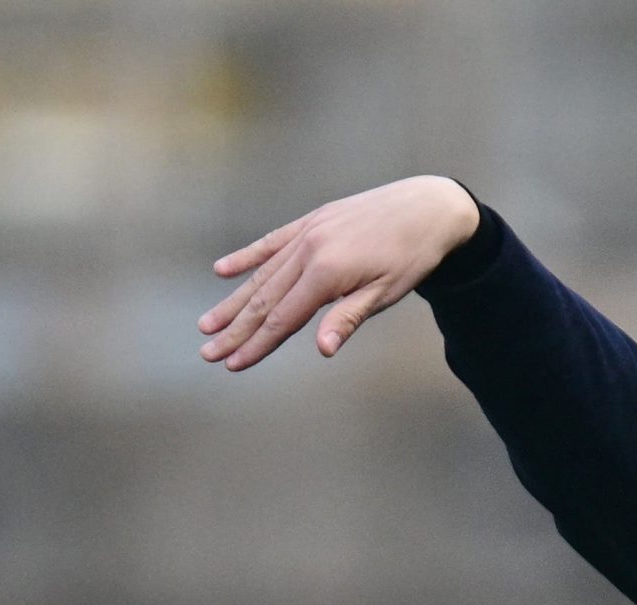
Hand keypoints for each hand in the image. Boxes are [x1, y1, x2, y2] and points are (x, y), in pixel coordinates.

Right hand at [198, 175, 482, 370]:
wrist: (428, 206)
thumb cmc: (412, 256)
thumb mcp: (386, 293)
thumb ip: (348, 319)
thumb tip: (322, 350)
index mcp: (326, 273)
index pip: (283, 318)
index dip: (257, 344)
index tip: (233, 365)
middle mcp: (308, 250)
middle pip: (264, 299)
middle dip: (235, 330)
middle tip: (208, 353)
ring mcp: (307, 232)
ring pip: (262, 274)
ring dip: (233, 301)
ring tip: (208, 324)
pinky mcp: (312, 221)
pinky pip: (271, 243)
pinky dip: (246, 257)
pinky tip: (222, 271)